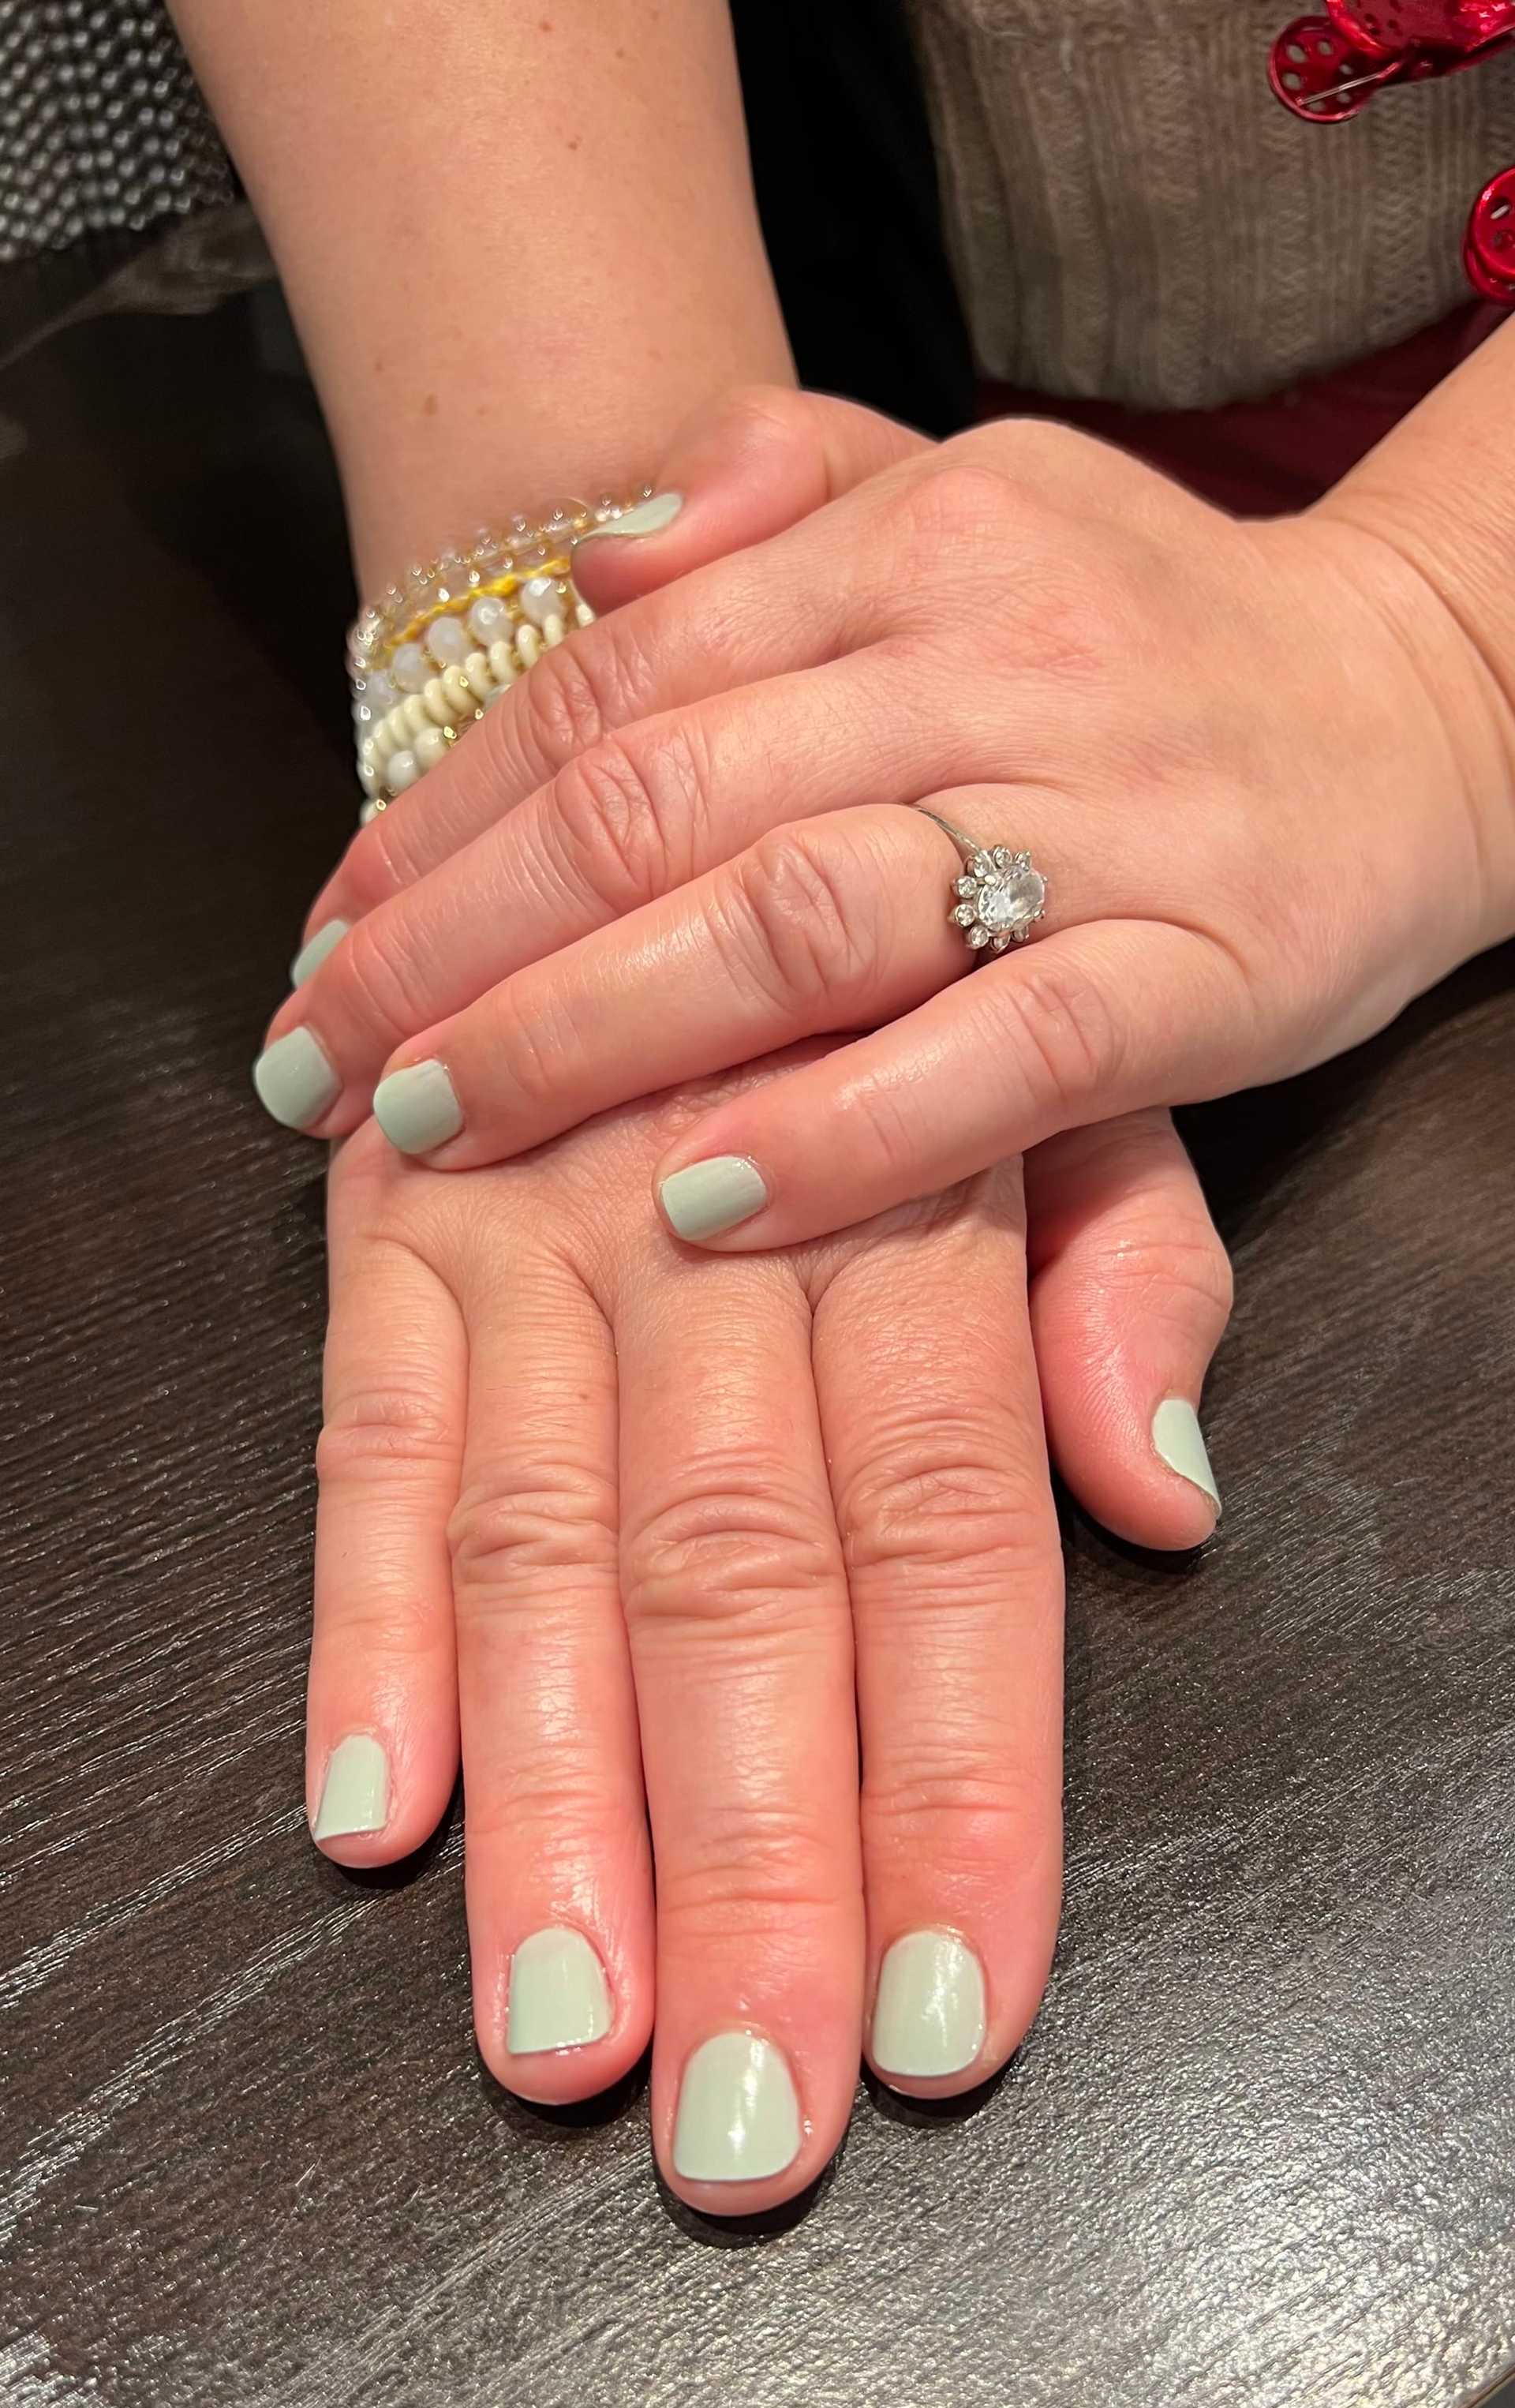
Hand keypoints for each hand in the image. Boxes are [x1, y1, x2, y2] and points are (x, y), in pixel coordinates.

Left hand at [262, 390, 1513, 1245]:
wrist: (1427, 705)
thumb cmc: (1151, 635)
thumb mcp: (969, 497)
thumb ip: (782, 488)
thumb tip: (597, 553)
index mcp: (911, 538)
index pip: (616, 684)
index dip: (447, 823)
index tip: (329, 935)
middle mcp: (993, 656)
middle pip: (665, 803)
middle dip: (463, 950)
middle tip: (328, 1064)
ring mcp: (1102, 814)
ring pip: (801, 918)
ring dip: (593, 1036)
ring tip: (444, 1134)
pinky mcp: (1202, 968)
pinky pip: (998, 1056)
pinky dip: (838, 1132)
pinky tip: (698, 1198)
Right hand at [310, 1062, 1229, 2210]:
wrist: (668, 758)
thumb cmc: (904, 970)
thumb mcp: (1075, 1075)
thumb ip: (1128, 1276)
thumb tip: (1167, 1504)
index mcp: (919, 1196)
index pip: (947, 1526)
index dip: (948, 1776)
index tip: (954, 2010)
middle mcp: (714, 1220)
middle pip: (739, 1575)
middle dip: (745, 1862)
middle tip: (746, 2117)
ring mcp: (529, 1219)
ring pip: (542, 1537)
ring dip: (549, 1801)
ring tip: (561, 2036)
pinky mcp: (386, 1221)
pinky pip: (362, 1435)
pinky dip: (356, 1622)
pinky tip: (372, 1814)